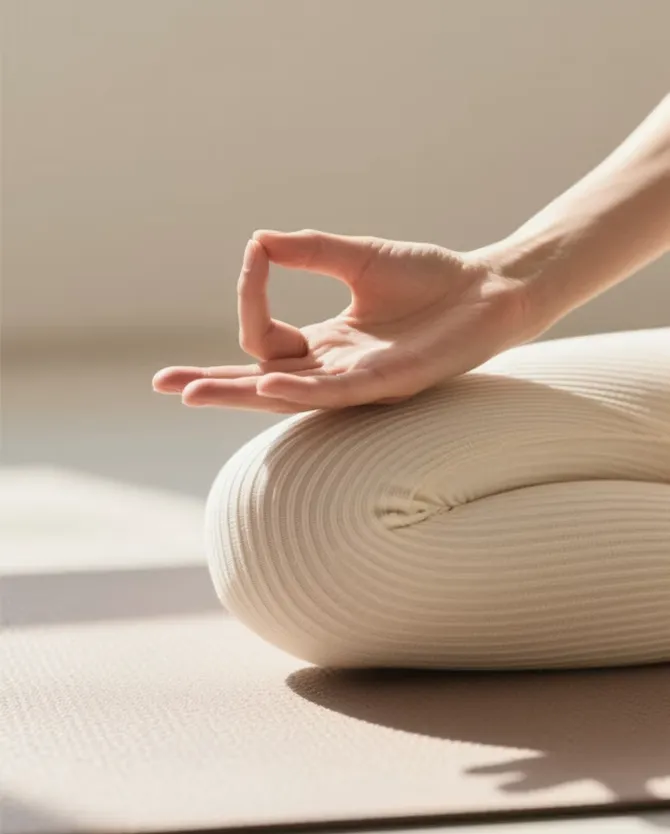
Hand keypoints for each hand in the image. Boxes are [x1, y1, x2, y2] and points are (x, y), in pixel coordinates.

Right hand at [153, 230, 531, 411]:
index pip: (266, 337)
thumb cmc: (431, 277)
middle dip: (212, 384)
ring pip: (288, 396)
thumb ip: (308, 252)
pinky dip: (298, 389)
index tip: (255, 255)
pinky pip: (334, 393)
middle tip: (164, 385)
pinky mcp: (388, 384)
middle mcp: (334, 370)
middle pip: (260, 383)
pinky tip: (266, 385)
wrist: (489, 289)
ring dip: (238, 394)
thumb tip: (256, 240)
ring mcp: (359, 382)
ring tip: (192, 393)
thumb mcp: (357, 258)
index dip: (252, 296)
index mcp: (326, 344)